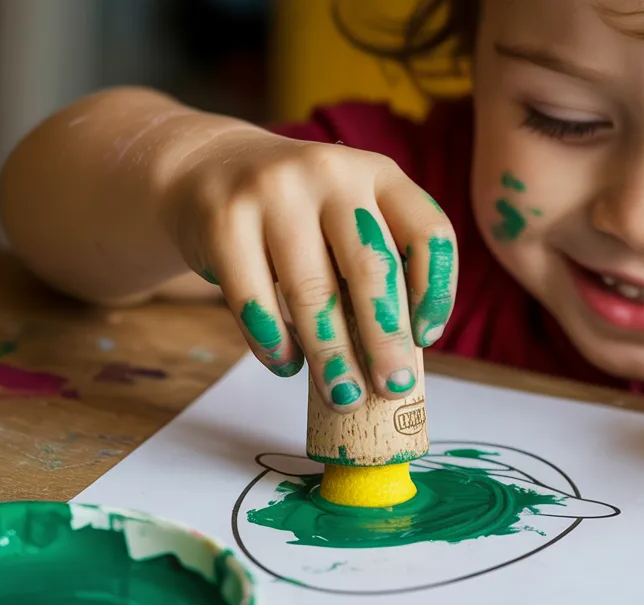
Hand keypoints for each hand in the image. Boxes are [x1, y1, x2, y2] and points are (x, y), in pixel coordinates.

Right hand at [160, 128, 455, 411]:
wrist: (207, 169)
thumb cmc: (297, 211)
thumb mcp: (347, 212)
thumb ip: (375, 261)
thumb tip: (398, 355)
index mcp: (377, 172)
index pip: (428, 232)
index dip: (436, 291)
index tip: (426, 338)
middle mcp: (329, 172)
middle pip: (371, 268)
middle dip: (385, 338)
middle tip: (393, 387)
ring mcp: (273, 192)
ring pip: (312, 291)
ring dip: (331, 355)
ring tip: (343, 396)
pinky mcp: (224, 221)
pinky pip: (254, 298)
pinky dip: (274, 342)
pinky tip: (287, 365)